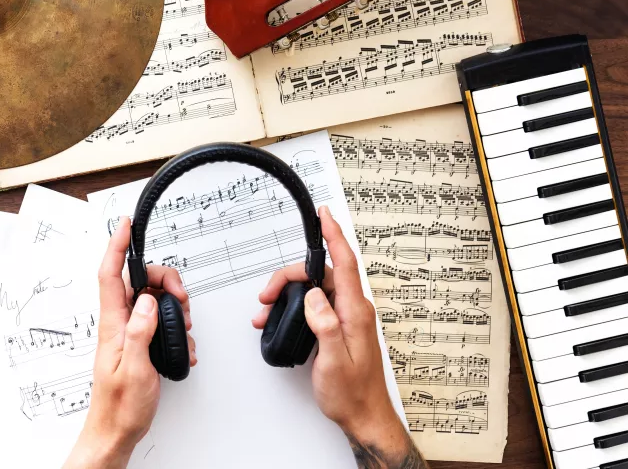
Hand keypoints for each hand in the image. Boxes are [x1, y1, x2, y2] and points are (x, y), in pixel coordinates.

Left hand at [64, 217, 196, 468]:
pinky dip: (174, 326)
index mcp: (112, 325)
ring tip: (183, 326)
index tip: (124, 225)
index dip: (116, 246)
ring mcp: (129, 332)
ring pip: (153, 299)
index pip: (110, 275)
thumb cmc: (120, 406)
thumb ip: (140, 332)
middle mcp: (119, 323)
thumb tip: (148, 301)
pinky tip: (180, 343)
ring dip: (174, 306)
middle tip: (182, 298)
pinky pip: (158, 320)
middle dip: (165, 280)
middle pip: (139, 281)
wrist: (116, 431)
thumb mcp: (134, 369)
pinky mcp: (139, 342)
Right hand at [252, 206, 426, 467]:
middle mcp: (353, 310)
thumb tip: (313, 296)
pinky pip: (315, 305)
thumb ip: (324, 325)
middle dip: (289, 278)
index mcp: (355, 312)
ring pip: (314, 289)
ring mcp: (346, 317)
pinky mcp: (338, 326)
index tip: (324, 215)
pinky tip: (279, 319)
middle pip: (320, 275)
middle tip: (266, 296)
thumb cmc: (351, 394)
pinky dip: (294, 307)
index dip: (334, 235)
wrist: (363, 416)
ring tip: (266, 312)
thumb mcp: (333, 361)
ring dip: (288, 294)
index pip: (345, 263)